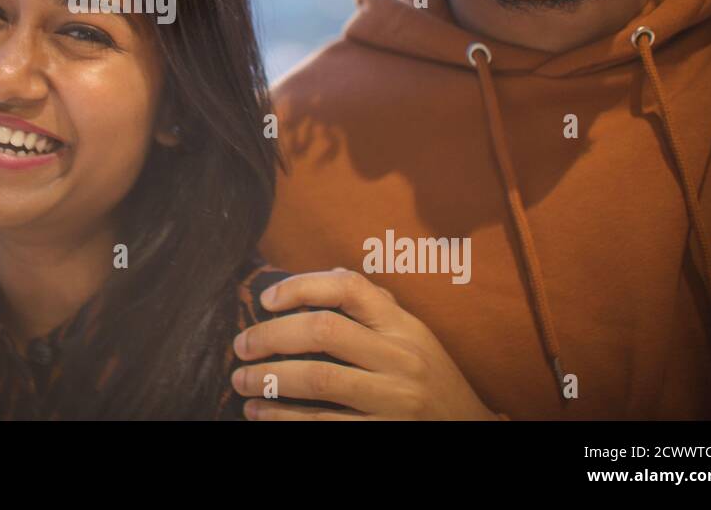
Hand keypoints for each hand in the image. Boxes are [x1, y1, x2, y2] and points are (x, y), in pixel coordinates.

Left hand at [230, 268, 497, 419]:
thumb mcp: (413, 336)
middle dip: (271, 336)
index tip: (265, 299)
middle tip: (241, 345)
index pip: (349, 288)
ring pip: (320, 380)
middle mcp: (401, 359)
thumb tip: (324, 276)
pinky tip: (261, 414)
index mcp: (403, 326)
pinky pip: (324, 425)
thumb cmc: (430, 377)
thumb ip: (374, 307)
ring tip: (242, 381)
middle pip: (324, 332)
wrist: (469, 430)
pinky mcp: (383, 435)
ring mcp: (394, 400)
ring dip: (270, 380)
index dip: (300, 286)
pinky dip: (284, 419)